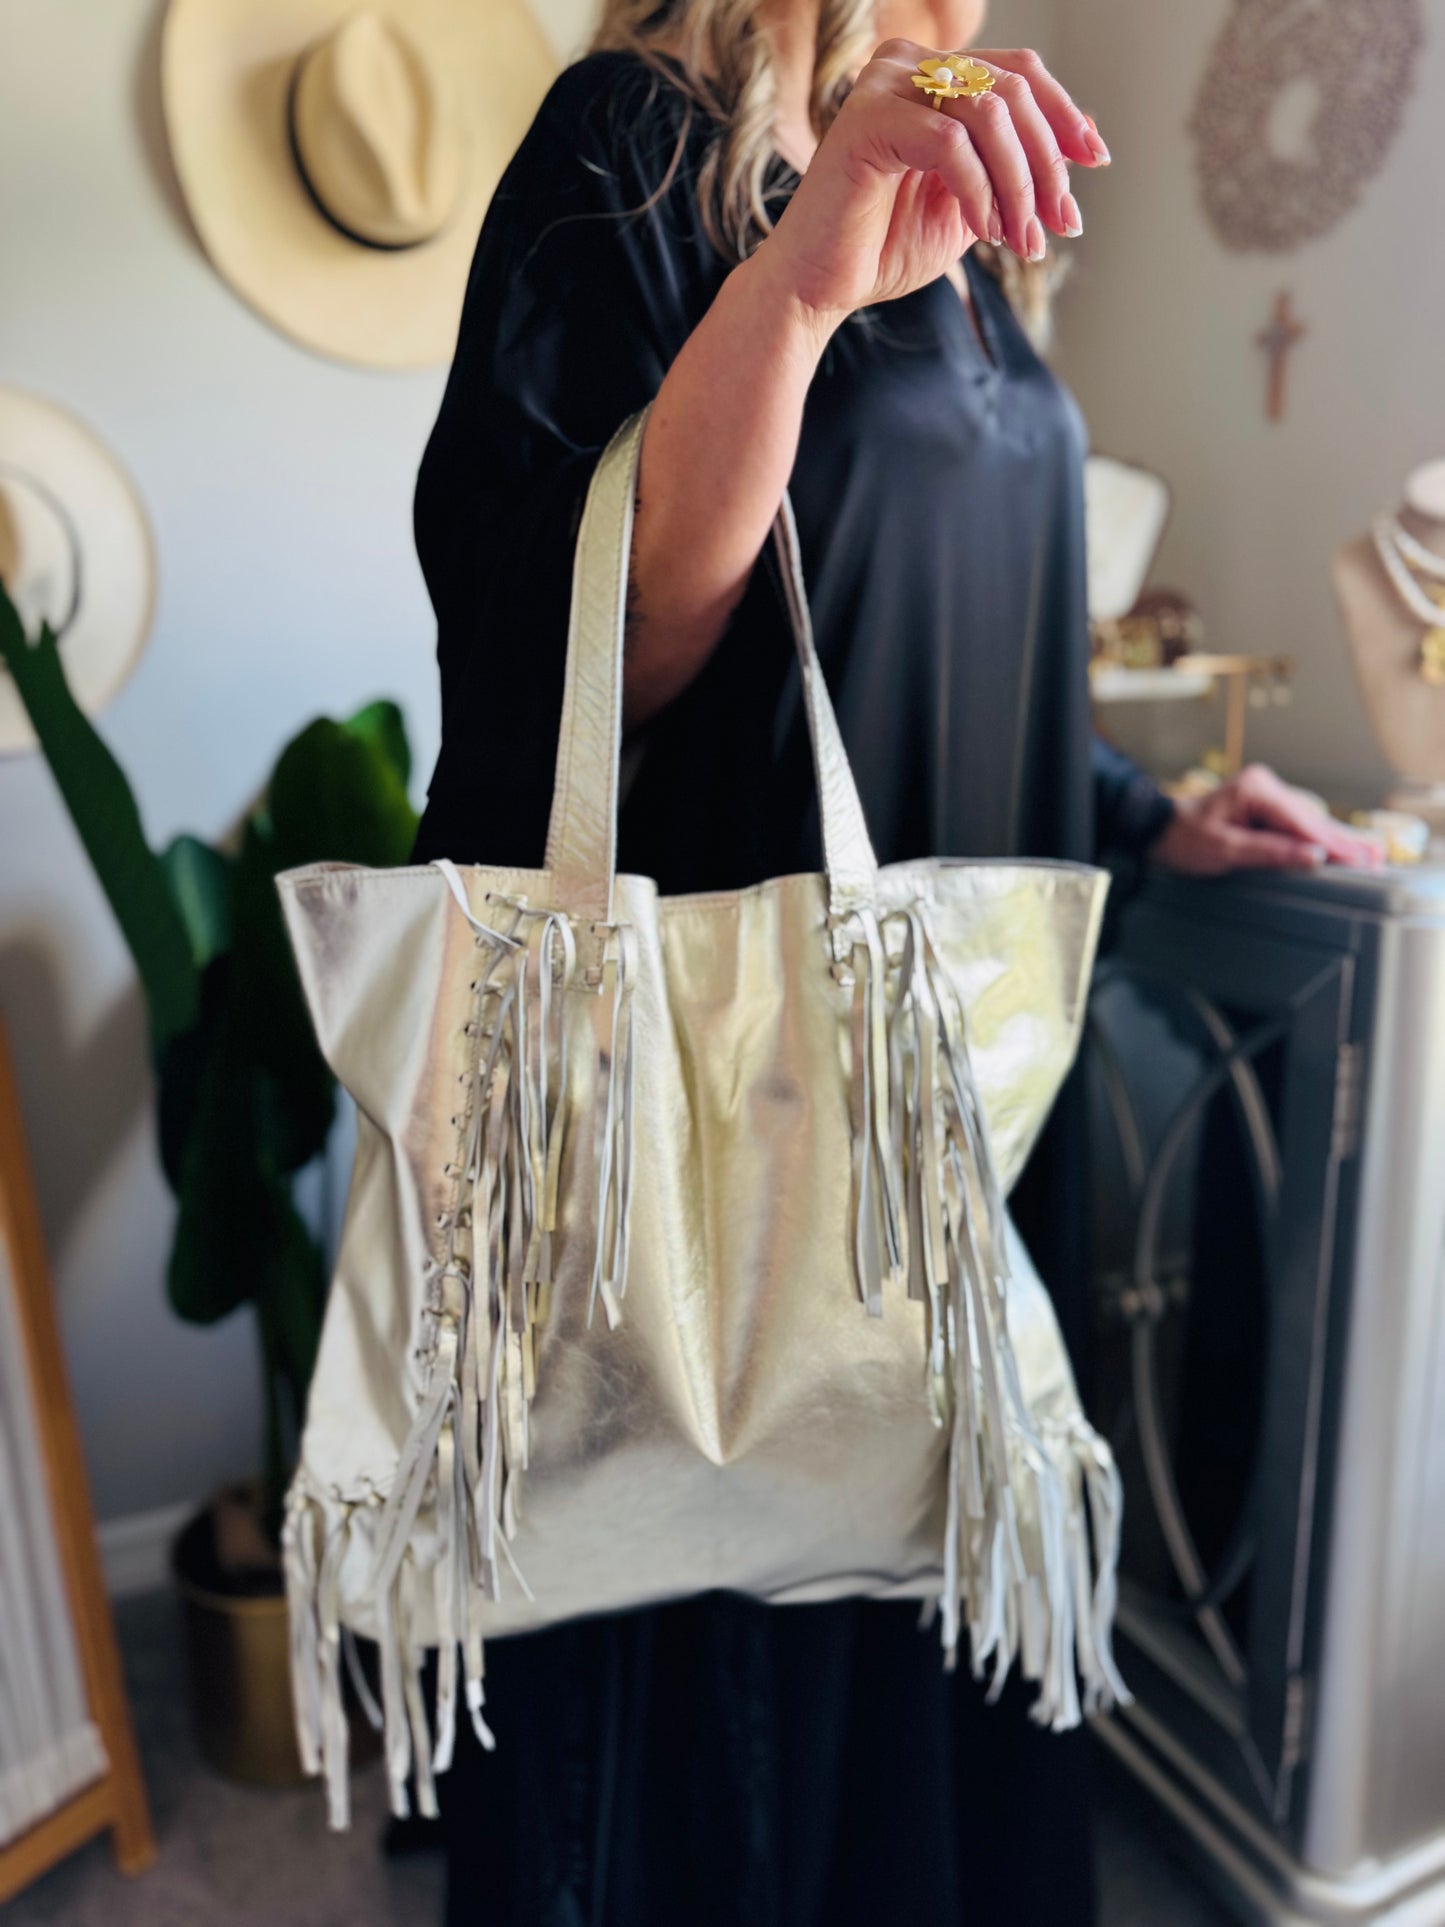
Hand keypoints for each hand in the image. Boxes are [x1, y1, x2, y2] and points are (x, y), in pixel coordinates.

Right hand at [760, 42, 1107, 324]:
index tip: (1094, 163)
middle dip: (1047, 164)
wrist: (818, 288)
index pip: (1020, 73)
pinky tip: (983, 232)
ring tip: (1020, 239)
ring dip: (1019, 184)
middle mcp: (907, 65)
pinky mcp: (866, 120)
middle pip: (1013, 90)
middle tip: (1056, 225)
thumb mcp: (973, 204)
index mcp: (932, 76)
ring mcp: (883, 85)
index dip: (1064, 115)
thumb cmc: (885, 248)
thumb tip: (1083, 146)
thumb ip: (1014, 169)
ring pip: (989, 114)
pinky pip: (952, 143)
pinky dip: (980, 191)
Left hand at [1151, 765, 1384, 876]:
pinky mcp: (1266, 807)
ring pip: (1309, 821)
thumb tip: (1312, 858)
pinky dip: (1318, 838)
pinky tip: (1340, 849)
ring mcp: (1268, 795)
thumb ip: (1269, 853)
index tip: (1355, 860)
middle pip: (1311, 819)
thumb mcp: (1224, 850)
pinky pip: (1298, 823)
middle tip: (1374, 859)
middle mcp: (1267, 786)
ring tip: (1368, 856)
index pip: (1301, 822)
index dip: (1330, 843)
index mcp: (1257, 790)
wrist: (1158, 829)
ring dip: (1336, 840)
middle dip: (1343, 841)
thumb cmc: (1184, 839)